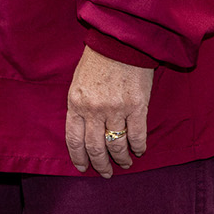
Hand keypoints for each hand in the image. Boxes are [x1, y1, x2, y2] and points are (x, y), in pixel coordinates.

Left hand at [63, 45, 153, 177]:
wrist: (120, 40)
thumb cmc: (97, 60)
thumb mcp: (78, 83)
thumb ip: (80, 107)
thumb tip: (83, 131)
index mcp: (75, 103)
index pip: (73, 139)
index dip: (79, 157)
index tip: (83, 168)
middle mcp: (94, 110)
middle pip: (95, 148)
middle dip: (100, 165)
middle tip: (105, 173)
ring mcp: (116, 109)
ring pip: (117, 145)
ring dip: (121, 159)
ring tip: (124, 163)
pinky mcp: (137, 106)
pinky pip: (137, 135)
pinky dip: (139, 147)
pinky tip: (139, 151)